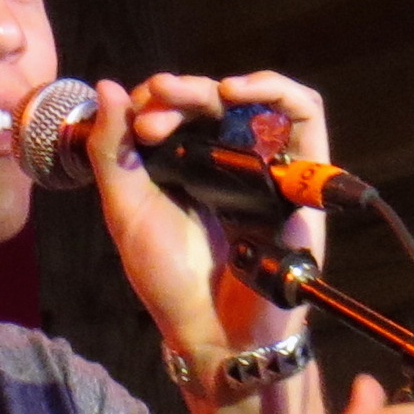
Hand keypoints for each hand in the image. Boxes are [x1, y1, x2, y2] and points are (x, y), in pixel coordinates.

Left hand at [84, 70, 332, 360]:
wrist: (212, 328)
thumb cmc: (168, 277)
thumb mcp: (126, 210)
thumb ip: (112, 151)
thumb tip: (107, 86)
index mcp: (182, 165)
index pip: (175, 109)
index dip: (154, 102)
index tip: (135, 125)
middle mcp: (224, 160)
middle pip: (210, 101)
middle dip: (178, 93)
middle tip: (155, 107)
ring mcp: (263, 166)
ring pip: (254, 100)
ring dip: (220, 85)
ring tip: (190, 92)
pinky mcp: (301, 177)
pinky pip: (306, 117)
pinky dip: (277, 91)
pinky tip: (237, 92)